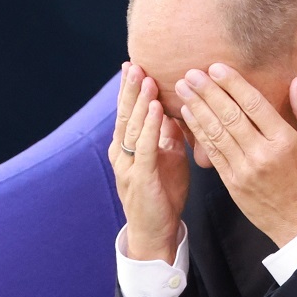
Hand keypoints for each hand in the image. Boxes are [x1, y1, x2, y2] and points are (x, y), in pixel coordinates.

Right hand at [109, 62, 192, 261]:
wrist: (155, 231)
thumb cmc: (161, 194)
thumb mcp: (167, 158)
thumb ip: (166, 136)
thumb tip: (174, 110)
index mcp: (126, 148)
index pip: (127, 113)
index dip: (129, 90)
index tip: (133, 65)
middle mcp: (122, 154)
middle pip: (125, 115)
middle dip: (130, 89)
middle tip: (136, 65)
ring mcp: (128, 166)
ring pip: (133, 128)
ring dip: (141, 103)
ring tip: (148, 80)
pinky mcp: (141, 178)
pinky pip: (145, 148)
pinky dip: (151, 127)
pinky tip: (157, 110)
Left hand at [174, 64, 296, 247]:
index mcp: (284, 141)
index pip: (254, 105)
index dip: (233, 84)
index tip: (216, 67)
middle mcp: (261, 154)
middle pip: (229, 116)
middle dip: (208, 92)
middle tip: (191, 72)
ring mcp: (243, 169)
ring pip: (216, 133)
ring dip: (198, 108)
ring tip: (184, 88)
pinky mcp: (231, 182)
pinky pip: (211, 153)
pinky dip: (198, 132)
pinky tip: (189, 115)